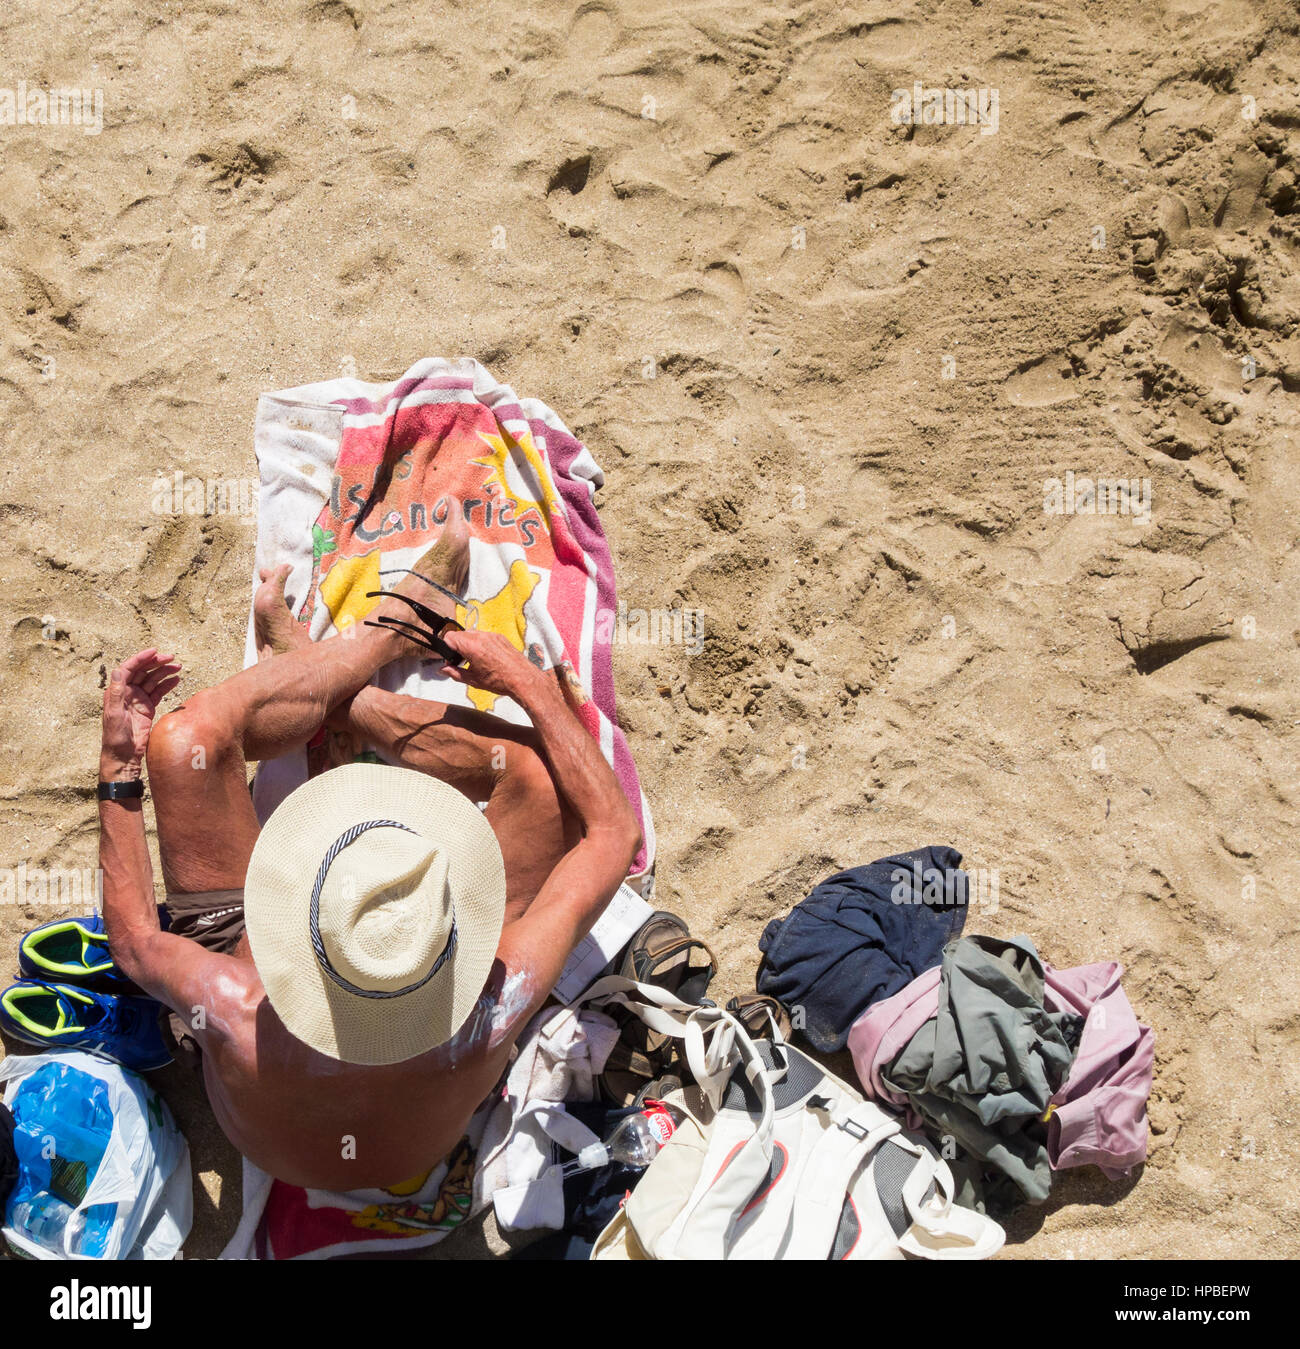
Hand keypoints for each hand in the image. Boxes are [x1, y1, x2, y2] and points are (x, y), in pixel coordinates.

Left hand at [101, 649, 181, 778]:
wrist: (124, 755)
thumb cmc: (115, 737)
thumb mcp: (114, 714)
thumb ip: (116, 692)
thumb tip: (118, 670)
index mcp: (117, 691)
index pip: (129, 669)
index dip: (141, 658)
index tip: (154, 652)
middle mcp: (127, 692)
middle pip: (143, 672)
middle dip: (157, 663)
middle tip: (172, 658)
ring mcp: (138, 699)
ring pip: (153, 680)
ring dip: (164, 672)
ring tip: (178, 667)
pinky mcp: (147, 708)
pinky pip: (158, 692)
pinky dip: (167, 685)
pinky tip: (176, 679)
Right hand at [438, 629, 541, 699]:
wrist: (523, 679)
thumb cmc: (501, 681)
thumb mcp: (473, 680)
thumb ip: (454, 673)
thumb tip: (443, 670)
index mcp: (472, 646)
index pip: (449, 637)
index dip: (447, 647)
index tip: (450, 658)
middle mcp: (481, 637)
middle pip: (460, 634)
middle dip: (457, 646)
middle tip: (461, 661)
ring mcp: (491, 635)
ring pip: (472, 634)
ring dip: (469, 644)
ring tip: (474, 660)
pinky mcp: (500, 637)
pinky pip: (484, 636)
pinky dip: (480, 644)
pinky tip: (485, 657)